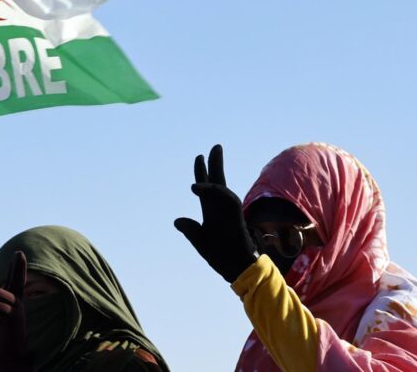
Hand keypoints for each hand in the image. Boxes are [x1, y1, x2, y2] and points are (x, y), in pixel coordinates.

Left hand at [0, 251, 33, 371]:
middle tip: (19, 253)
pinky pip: (3, 308)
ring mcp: (17, 310)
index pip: (11, 281)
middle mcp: (16, 303)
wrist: (2, 355)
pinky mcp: (16, 319)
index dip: (15, 268)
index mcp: (8, 300)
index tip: (19, 253)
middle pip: (18, 282)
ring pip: (5, 295)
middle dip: (19, 268)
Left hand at [174, 144, 257, 282]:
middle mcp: (221, 209)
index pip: (206, 189)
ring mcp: (229, 212)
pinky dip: (211, 191)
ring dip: (212, 173)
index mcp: (212, 213)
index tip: (200, 157)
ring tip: (202, 158)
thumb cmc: (222, 257)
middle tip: (215, 147)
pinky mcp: (235, 217)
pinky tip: (196, 186)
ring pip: (221, 188)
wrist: (238, 269)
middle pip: (218, 182)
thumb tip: (177, 221)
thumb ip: (191, 230)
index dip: (203, 174)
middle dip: (214, 164)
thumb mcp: (200, 242)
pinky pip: (224, 199)